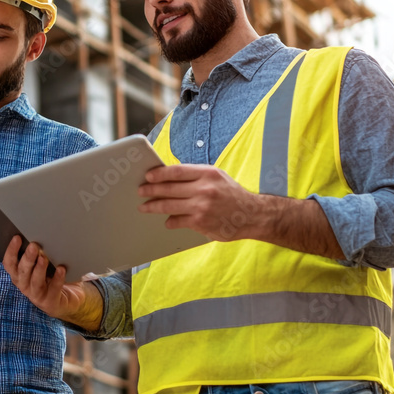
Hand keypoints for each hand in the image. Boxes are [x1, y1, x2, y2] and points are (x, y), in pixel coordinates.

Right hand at [2, 236, 102, 330]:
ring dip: (39, 269)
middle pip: (22, 272)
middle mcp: (25, 286)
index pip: (9, 264)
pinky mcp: (50, 302)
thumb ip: (39, 253)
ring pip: (35, 282)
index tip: (17, 237)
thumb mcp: (43, 265)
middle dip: (27, 258)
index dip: (11, 251)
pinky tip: (61, 269)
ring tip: (44, 257)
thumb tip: (40, 233)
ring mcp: (37, 296)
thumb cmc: (52, 277)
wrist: (68, 299)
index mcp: (19, 275)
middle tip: (34, 246)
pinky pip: (53, 290)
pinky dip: (57, 279)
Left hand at [137, 164, 343, 258]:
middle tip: (140, 191)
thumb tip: (168, 177)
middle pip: (169, 188)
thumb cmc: (231, 194)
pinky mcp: (201, 222)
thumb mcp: (217, 177)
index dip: (159, 173)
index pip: (177, 171)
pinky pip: (178, 221)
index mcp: (207, 173)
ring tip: (144, 206)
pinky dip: (170, 221)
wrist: (253, 215)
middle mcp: (204, 188)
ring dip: (154, 206)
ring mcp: (202, 206)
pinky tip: (167, 221)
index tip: (148, 175)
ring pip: (169, 205)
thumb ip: (195, 176)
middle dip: (151, 190)